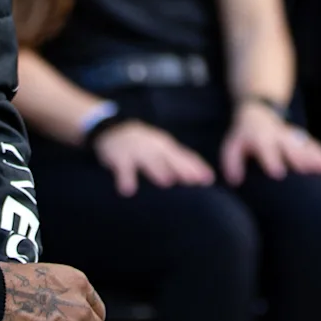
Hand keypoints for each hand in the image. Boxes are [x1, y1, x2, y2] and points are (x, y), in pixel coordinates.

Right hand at [93, 118, 214, 196]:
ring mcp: (136, 151)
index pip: (185, 157)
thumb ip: (181, 162)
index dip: (197, 167)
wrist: (112, 130)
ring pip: (148, 160)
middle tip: (194, 180)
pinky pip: (122, 169)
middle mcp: (154, 148)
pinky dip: (125, 178)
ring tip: (166, 181)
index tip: (208, 179)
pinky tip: (128, 190)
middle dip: (182, 168)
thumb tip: (207, 178)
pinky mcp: (119, 157)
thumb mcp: (163, 149)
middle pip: (170, 158)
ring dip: (157, 169)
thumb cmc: (144, 145)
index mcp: (166, 147)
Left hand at [221, 100, 320, 182]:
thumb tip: (235, 181)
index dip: (272, 160)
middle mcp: (278, 136)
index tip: (278, 173)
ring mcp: (291, 136)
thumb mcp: (232, 145)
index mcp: (261, 138)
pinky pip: (314, 146)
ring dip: (316, 157)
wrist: (258, 111)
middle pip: (291, 147)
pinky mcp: (300, 138)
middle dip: (300, 159)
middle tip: (309, 171)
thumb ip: (232, 162)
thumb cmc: (244, 135)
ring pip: (305, 146)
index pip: (266, 149)